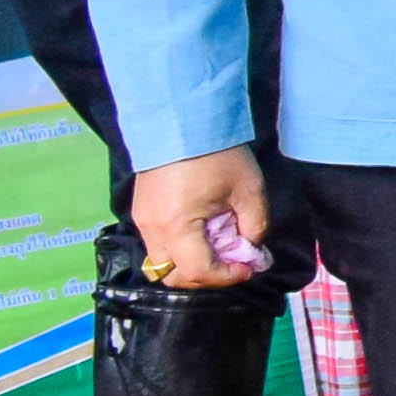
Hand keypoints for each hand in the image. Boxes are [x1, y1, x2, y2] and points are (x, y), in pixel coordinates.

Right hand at [132, 147, 270, 288]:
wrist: (184, 118)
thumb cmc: (218, 153)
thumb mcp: (249, 191)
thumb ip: (254, 227)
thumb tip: (252, 252)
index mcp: (176, 225)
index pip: (197, 272)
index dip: (226, 276)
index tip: (247, 266)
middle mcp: (151, 228)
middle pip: (172, 276)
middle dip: (205, 276)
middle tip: (232, 262)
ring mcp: (141, 220)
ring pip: (161, 262)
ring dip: (191, 263)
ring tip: (219, 244)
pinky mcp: (140, 210)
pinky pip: (157, 243)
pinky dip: (180, 248)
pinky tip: (203, 230)